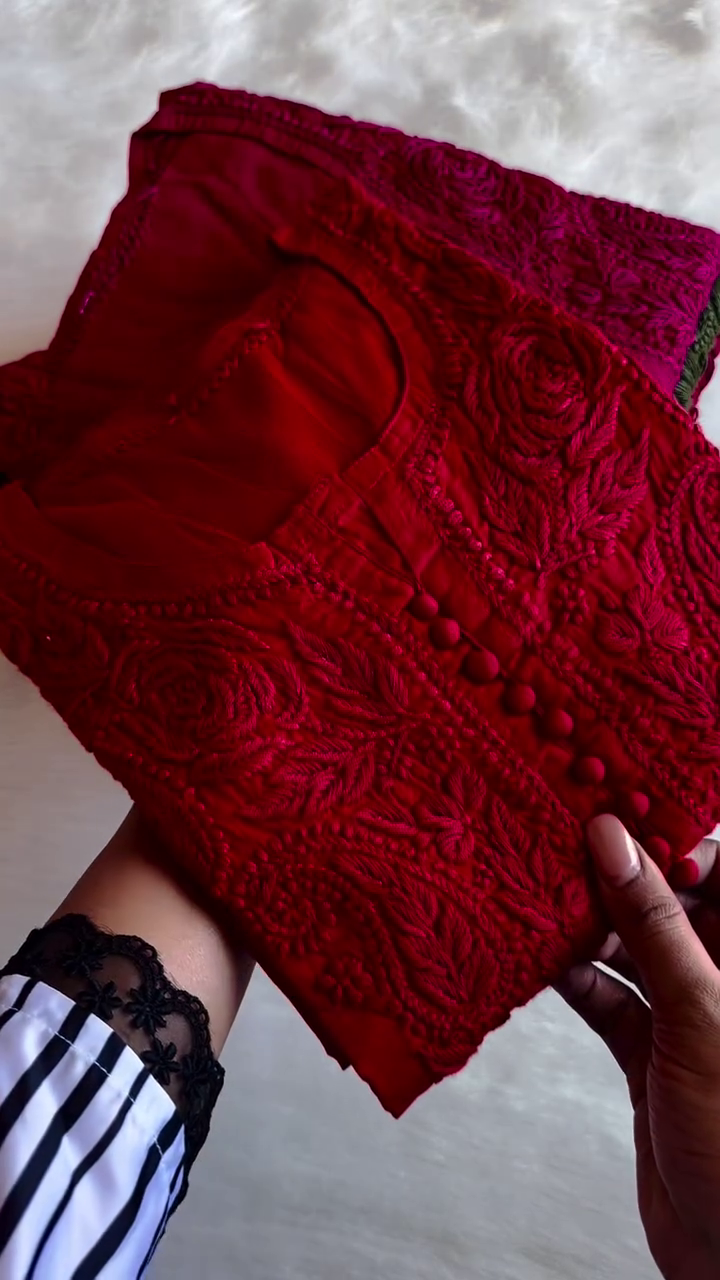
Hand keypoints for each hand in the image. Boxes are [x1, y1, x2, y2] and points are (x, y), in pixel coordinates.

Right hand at [556, 815, 719, 1279]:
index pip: (716, 866)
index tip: (611, 788)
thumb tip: (614, 839)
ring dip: (586, 923)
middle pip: (667, 900)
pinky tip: (541, 959)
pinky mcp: (652, 1053)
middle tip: (557, 826)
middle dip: (614, 868)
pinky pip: (610, 998)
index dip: (669, 826)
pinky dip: (576, 980)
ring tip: (536, 884)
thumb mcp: (701, 1014)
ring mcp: (689, 1015)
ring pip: (632, 945)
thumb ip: (656, 925)